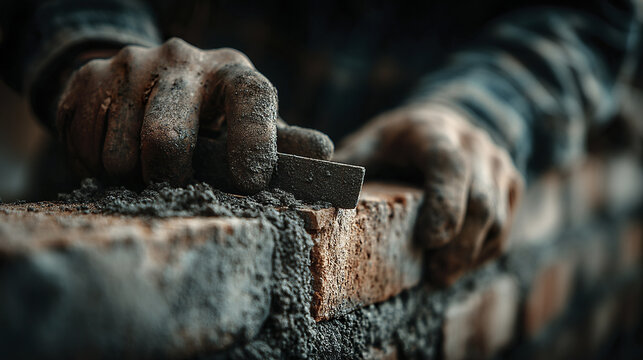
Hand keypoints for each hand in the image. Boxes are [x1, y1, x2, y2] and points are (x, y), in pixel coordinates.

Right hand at [57, 38, 331, 191]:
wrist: (146, 85)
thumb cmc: (213, 121)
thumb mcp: (251, 129)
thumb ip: (282, 145)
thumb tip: (324, 153)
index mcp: (234, 73)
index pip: (252, 97)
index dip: (254, 139)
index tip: (251, 181)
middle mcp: (184, 60)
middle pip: (168, 136)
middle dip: (171, 177)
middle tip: (176, 185)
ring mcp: (132, 64)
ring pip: (122, 154)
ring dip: (134, 177)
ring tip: (148, 165)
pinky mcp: (89, 77)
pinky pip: (86, 147)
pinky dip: (100, 167)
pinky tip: (118, 152)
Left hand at [334, 104, 522, 284]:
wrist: (443, 124)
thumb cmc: (396, 143)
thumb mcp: (368, 144)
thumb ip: (347, 170)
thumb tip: (312, 201)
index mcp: (434, 132)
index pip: (450, 166)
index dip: (444, 205)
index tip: (428, 241)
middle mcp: (474, 145)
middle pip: (480, 201)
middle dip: (459, 247)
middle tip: (434, 276)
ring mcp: (498, 164)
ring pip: (496, 220)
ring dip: (470, 255)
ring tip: (440, 276)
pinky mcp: (510, 185)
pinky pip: (503, 229)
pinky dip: (481, 253)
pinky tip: (457, 264)